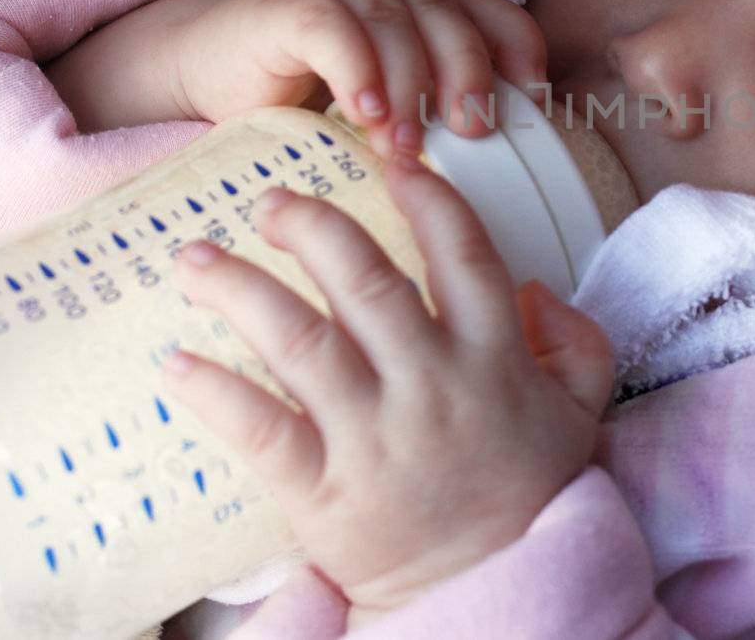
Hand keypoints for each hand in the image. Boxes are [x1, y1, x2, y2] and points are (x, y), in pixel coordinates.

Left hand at [159, 159, 614, 620]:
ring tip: (195, 258)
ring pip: (299, 342)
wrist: (495, 593)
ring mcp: (376, 439)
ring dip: (239, 289)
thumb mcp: (579, 410)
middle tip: (268, 202)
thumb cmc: (528, 494)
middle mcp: (433, 384)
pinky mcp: (325, 493)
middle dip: (307, 225)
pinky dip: (213, 392)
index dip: (426, 196)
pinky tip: (175, 361)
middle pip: (363, 280)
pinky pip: (260, 430)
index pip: (461, 253)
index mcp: (495, 357)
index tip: (391, 161)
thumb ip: (574, 340)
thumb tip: (534, 286)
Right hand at [172, 0, 547, 155]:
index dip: (517, 51)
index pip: (489, 7)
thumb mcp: (389, 86)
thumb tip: (505, 143)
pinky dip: (356, 73)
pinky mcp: (282, 0)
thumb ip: (436, 92)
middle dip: (467, 74)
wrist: (208, 67)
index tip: (535, 106)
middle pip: (445, 13)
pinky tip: (365, 117)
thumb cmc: (309, 85)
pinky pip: (332, 30)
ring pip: (392, 21)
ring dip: (408, 88)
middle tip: (475, 132)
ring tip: (408, 147)